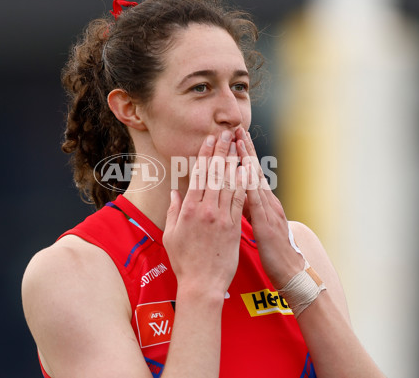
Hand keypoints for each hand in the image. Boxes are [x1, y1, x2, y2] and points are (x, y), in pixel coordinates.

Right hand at [163, 131, 246, 294]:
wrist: (202, 284)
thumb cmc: (184, 262)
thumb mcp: (171, 235)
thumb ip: (173, 211)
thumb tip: (175, 193)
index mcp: (188, 210)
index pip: (198, 175)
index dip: (205, 155)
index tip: (209, 140)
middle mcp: (204, 210)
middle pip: (214, 174)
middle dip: (220, 151)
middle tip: (225, 134)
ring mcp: (220, 217)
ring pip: (228, 183)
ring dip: (233, 161)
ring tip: (237, 145)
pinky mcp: (233, 226)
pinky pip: (239, 200)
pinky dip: (243, 183)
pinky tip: (247, 169)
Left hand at [235, 127, 304, 288]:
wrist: (290, 271)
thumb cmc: (273, 250)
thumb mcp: (259, 225)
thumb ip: (249, 209)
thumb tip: (236, 197)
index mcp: (263, 202)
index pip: (250, 173)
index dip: (242, 155)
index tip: (233, 137)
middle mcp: (267, 201)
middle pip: (254, 170)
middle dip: (245, 149)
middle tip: (236, 128)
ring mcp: (269, 210)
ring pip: (256, 180)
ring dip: (248, 160)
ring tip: (239, 141)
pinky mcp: (267, 223)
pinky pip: (257, 202)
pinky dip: (250, 185)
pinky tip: (245, 173)